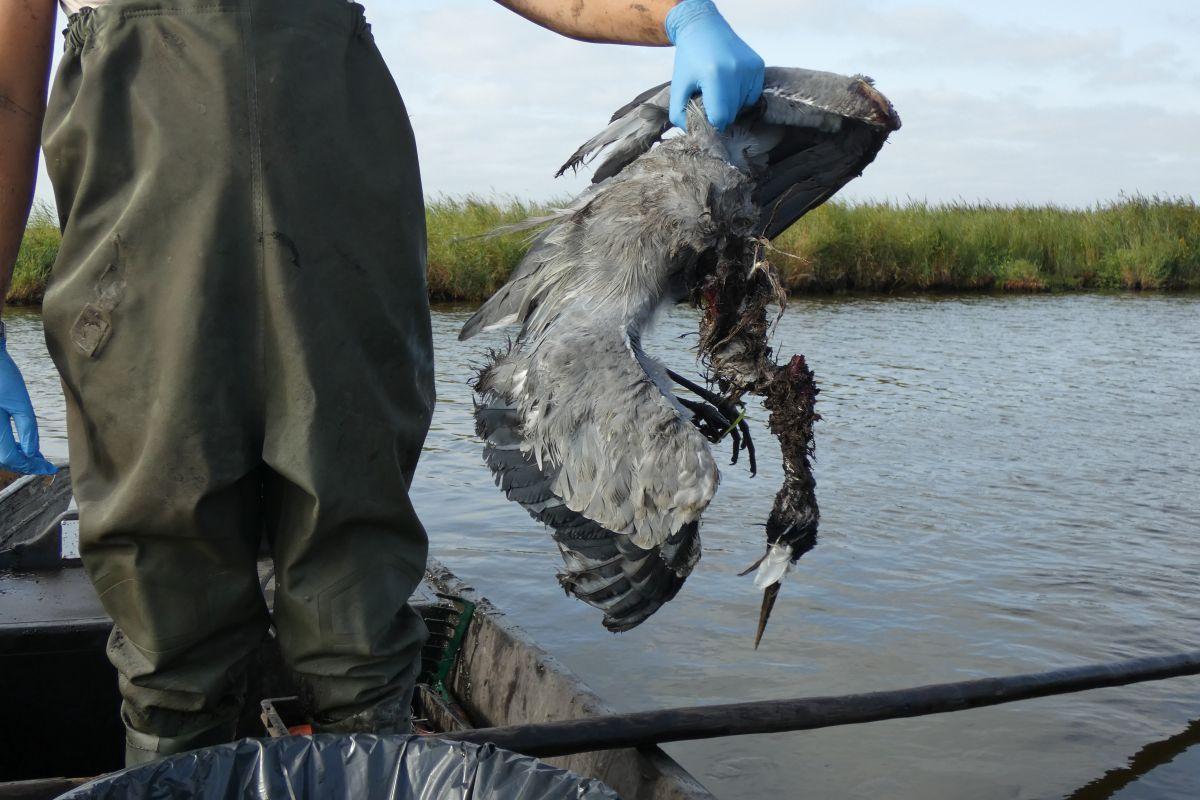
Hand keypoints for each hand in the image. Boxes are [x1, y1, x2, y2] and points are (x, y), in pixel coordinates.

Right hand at [0, 329, 55, 474]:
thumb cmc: (2, 376)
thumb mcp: (20, 403)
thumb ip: (27, 429)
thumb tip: (32, 452)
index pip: (11, 457)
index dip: (31, 465)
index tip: (48, 469)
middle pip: (3, 458)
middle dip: (24, 463)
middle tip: (43, 464)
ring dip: (15, 457)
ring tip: (35, 456)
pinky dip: (7, 447)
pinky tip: (20, 445)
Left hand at [666, 0, 764, 130]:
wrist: (703, 27)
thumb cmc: (689, 58)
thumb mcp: (678, 87)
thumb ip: (680, 116)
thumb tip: (694, 134)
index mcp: (715, 76)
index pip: (720, 118)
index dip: (712, 124)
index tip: (705, 120)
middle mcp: (736, 71)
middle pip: (732, 113)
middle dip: (720, 114)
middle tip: (709, 101)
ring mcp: (750, 67)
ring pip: (743, 106)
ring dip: (730, 105)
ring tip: (718, 89)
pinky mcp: (758, 65)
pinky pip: (752, 95)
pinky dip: (741, 96)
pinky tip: (730, 85)